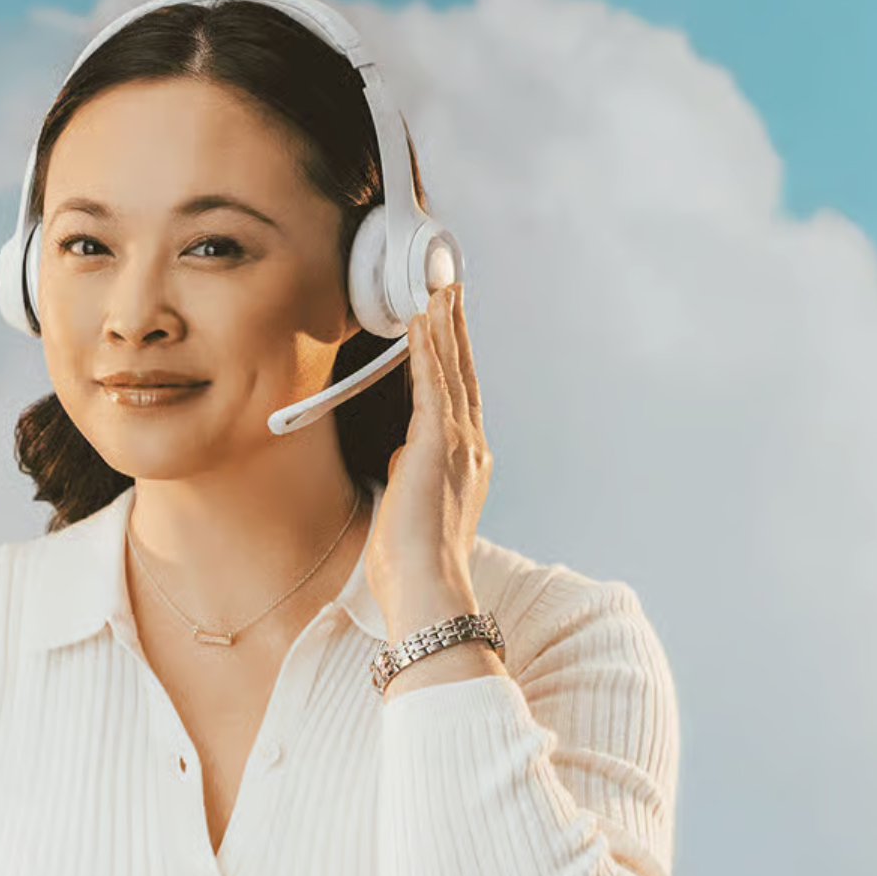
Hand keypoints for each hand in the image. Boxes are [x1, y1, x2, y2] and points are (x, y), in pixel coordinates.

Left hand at [363, 282, 492, 620]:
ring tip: (437, 290)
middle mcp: (471, 446)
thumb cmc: (416, 562)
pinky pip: (430, 384)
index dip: (457, 356)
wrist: (428, 587)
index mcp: (469, 462)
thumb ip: (416, 475)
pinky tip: (419, 323)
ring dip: (442, 327)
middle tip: (450, 288)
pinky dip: (425, 350)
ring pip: (450, 370)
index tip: (451, 323)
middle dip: (456, 328)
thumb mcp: (417, 506)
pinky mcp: (435, 444)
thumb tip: (405, 457)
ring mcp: (457, 443)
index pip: (462, 395)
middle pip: (463, 372)